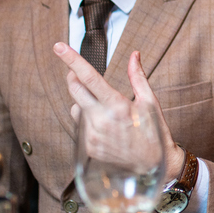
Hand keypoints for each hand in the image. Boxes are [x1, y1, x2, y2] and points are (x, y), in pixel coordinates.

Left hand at [53, 42, 185, 180]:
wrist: (153, 166)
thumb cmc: (154, 131)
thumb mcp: (150, 102)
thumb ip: (138, 76)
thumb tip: (134, 54)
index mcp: (117, 106)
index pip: (89, 77)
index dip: (72, 60)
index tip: (59, 46)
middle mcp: (101, 120)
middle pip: (74, 89)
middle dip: (73, 76)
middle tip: (77, 71)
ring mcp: (92, 135)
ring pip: (76, 107)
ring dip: (83, 101)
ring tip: (104, 109)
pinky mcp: (88, 147)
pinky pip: (79, 125)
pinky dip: (87, 119)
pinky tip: (105, 125)